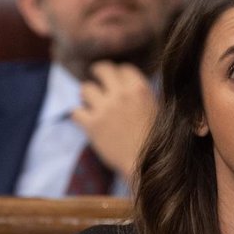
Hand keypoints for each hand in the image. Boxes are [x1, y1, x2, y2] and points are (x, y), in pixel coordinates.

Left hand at [72, 61, 156, 181]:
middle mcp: (121, 95)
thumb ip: (143, 95)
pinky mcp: (92, 125)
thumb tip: (131, 86)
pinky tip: (86, 121)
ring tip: (92, 104)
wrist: (145, 165)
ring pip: (85, 88)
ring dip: (88, 96)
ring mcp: (105, 109)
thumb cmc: (155, 141)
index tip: (117, 80)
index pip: (124, 68)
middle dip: (98, 72)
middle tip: (97, 78)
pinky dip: (79, 116)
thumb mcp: (157, 111)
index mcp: (140, 89)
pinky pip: (75, 111)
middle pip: (102, 69)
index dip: (119, 74)